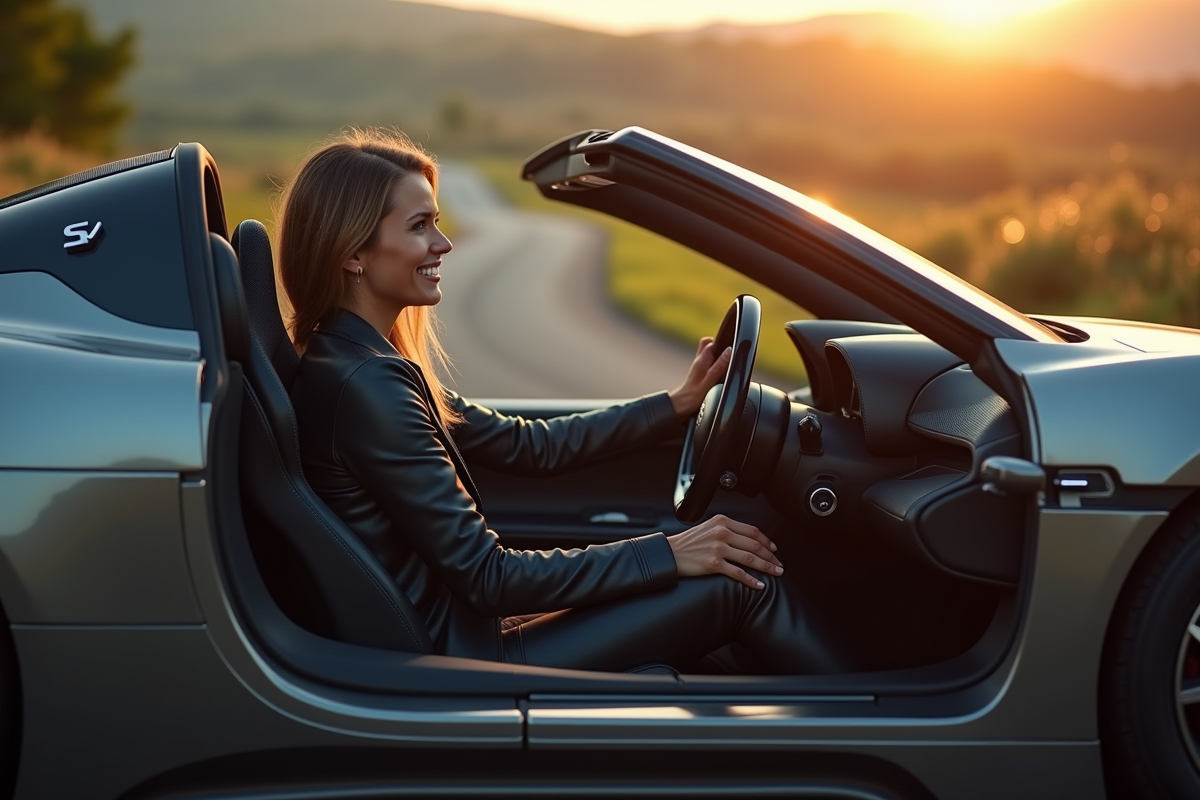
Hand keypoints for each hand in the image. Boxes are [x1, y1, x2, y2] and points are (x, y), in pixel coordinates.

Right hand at [666, 514, 782, 589]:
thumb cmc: (688, 542)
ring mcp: (718, 548)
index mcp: (722, 521)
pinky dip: (751, 580)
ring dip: (767, 567)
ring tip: (776, 573)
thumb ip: (726, 528)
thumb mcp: (708, 527)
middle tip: (779, 564)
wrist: (670, 552)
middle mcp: (722, 532)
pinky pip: (738, 573)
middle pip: (755, 545)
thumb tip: (746, 538)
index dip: (766, 541)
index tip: (774, 549)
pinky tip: (760, 585)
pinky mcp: (714, 564)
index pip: (752, 531)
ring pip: (750, 558)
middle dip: (771, 556)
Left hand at [668, 336, 731, 420]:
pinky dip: (717, 366)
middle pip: (711, 345)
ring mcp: (700, 366)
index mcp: (702, 359)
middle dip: (721, 349)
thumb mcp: (711, 380)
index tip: (732, 352)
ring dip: (719, 358)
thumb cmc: (694, 396)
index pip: (713, 341)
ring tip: (723, 370)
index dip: (724, 344)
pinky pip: (711, 363)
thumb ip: (720, 365)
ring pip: (711, 354)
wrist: (683, 406)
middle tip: (727, 361)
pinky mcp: (701, 373)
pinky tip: (720, 376)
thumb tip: (730, 350)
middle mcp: (700, 360)